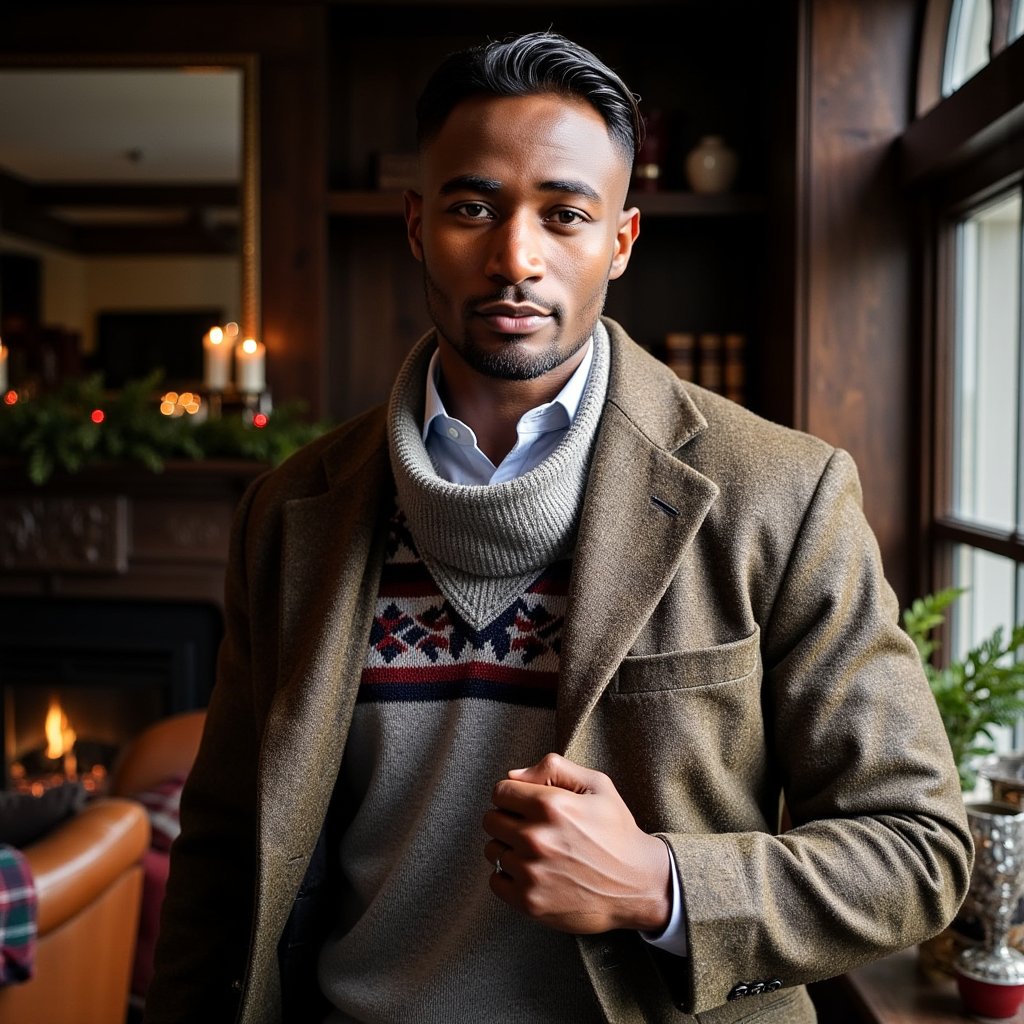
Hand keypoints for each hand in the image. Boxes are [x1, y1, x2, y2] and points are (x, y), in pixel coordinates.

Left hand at [483, 752, 670, 933]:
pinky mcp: (530, 902)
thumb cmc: (617, 832)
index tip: (525, 804)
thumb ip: (553, 768)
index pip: (500, 791)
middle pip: (491, 820)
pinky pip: (495, 881)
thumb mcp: (596, 785)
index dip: (512, 795)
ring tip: (535, 852)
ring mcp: (532, 872)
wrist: (638, 884)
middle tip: (530, 828)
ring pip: (492, 850)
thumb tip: (512, 775)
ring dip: (508, 848)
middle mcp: (537, 838)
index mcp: (551, 805)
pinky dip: (508, 876)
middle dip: (507, 819)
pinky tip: (532, 872)